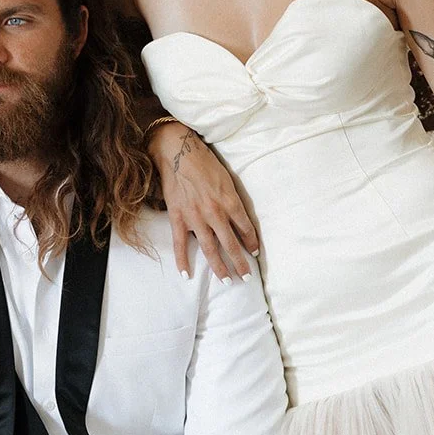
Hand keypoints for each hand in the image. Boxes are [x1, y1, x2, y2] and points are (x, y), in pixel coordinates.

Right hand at [150, 120, 258, 280]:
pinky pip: (180, 244)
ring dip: (219, 267)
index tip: (255, 253)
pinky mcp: (178, 218)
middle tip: (246, 277)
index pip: (246, 229)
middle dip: (240, 263)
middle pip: (231, 244)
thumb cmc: (205, 162)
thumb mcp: (227, 179)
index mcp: (230, 202)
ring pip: (210, 249)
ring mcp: (196, 218)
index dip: (252, 243)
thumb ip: (232, 200)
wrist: (178, 153)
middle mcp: (215, 213)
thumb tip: (237, 218)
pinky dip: (183, 261)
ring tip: (227, 281)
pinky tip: (186, 275)